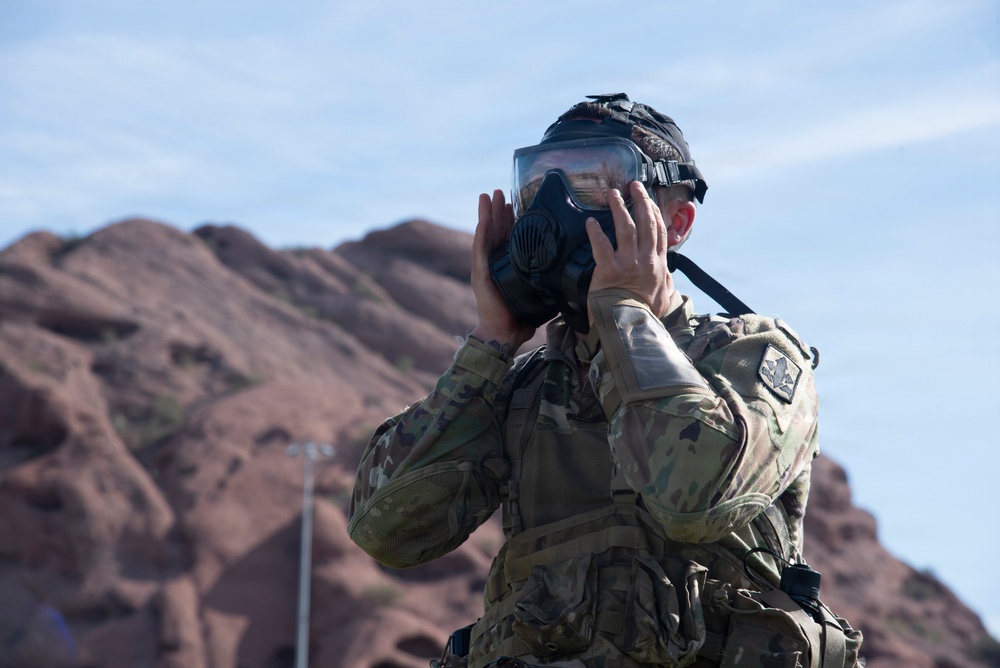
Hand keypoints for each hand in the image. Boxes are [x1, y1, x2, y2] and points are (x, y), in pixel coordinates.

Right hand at [470, 189, 535, 352]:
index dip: (512, 219)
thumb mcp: (541, 292)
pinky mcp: (480, 273)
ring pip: (486, 234)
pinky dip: (481, 232)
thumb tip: (572, 273)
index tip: (516, 202)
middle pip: (497, 230)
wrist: (505, 333)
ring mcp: (486, 267)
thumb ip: (551, 280)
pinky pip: (481, 249)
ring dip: (487, 214)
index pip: (511, 237)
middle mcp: (496, 262)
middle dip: (499, 211)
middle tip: (501, 191)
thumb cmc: (523, 316)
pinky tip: (483, 218)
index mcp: (509, 264)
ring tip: (488, 195)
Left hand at [586, 181, 673, 318]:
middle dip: (641, 201)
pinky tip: (591, 222)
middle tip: (634, 186)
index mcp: (658, 265)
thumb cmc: (643, 316)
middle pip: (646, 223)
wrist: (628, 328)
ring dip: (619, 208)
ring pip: (626, 227)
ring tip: (613, 194)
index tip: (649, 200)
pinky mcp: (609, 269)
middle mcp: (646, 260)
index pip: (660, 232)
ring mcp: (628, 263)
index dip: (655, 213)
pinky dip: (596, 231)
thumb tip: (668, 276)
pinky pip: (601, 244)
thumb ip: (665, 284)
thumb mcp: (662, 300)